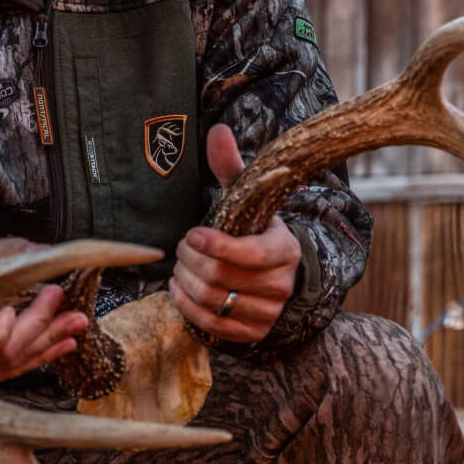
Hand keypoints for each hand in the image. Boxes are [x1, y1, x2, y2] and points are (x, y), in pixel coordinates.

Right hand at [0, 237, 89, 384]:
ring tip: (76, 324)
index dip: (4, 327)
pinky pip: (10, 369)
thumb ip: (6, 253)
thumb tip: (45, 252)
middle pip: (1, 352)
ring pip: (9, 364)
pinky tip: (64, 344)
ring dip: (48, 344)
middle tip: (71, 310)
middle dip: (40, 330)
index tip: (26, 301)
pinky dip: (40, 356)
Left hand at [169, 124, 301, 343]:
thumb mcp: (246, 198)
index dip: (214, 247)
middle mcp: (282, 284)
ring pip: (212, 301)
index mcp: (284, 248)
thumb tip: (218, 131)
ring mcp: (268, 312)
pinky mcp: (252, 333)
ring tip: (179, 267)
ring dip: (185, 282)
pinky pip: (210, 324)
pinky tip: (181, 289)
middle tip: (182, 248)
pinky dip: (187, 306)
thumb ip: (231, 166)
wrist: (273, 272)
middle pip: (221, 278)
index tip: (192, 234)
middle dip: (191, 261)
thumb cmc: (252, 229)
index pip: (249, 255)